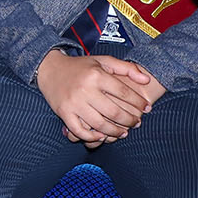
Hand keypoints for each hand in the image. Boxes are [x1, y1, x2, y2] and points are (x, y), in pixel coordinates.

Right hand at [35, 51, 159, 147]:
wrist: (50, 69)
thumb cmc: (80, 66)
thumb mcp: (103, 60)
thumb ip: (126, 68)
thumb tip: (146, 80)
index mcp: (96, 75)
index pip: (123, 92)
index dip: (138, 102)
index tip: (147, 108)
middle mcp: (85, 90)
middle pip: (114, 112)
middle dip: (130, 120)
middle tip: (137, 123)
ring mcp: (74, 103)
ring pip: (100, 125)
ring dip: (115, 132)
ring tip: (124, 132)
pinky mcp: (64, 113)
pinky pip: (80, 131)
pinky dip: (92, 137)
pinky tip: (102, 136)